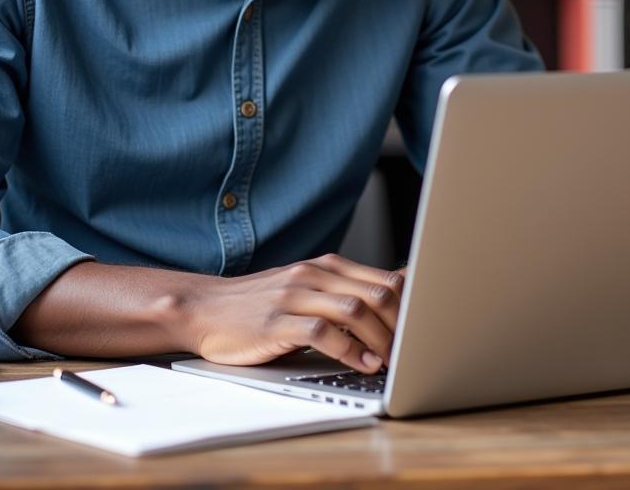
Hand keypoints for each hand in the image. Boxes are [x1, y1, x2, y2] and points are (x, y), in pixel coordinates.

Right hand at [186, 254, 403, 373]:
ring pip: (354, 309)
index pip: (385, 277)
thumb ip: (343, 292)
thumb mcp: (306, 289)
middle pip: (376, 292)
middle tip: (412, 350)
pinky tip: (361, 363)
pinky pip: (323, 331)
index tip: (423, 330)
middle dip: (401, 324)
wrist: (206, 307)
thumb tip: (394, 301)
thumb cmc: (261, 304)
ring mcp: (295, 295)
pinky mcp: (277, 321)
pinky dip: (349, 350)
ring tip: (391, 360)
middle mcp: (314, 274)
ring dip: (380, 338)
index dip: (411, 306)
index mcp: (326, 266)